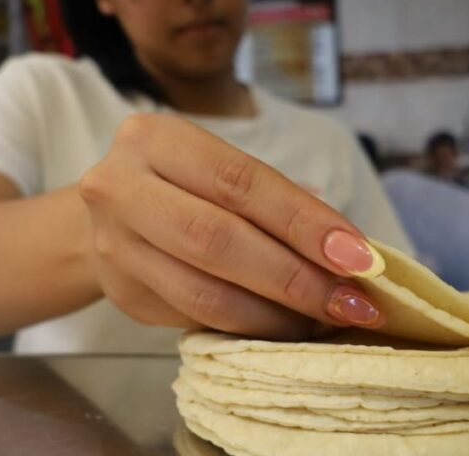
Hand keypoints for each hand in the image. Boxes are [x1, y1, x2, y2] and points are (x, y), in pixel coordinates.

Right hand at [78, 113, 384, 340]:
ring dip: (275, 315)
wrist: (110, 212)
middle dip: (295, 277)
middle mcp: (120, 187)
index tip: (358, 256)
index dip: (303, 221)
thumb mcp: (221, 169)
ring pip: (204, 294)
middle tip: (351, 302)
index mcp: (155, 140)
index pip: (240, 182)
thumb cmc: (186, 184)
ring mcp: (114, 246)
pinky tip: (284, 328)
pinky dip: (248, 328)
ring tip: (324, 321)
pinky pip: (195, 320)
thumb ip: (277, 199)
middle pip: (218, 240)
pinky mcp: (122, 294)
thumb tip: (352, 251)